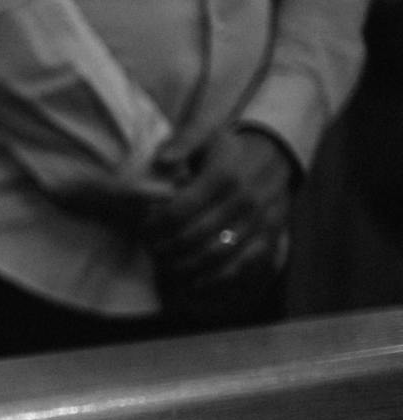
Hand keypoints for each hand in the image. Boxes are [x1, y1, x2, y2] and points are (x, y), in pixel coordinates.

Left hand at [142, 126, 294, 322]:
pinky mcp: (270, 237)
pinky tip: (193, 284)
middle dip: (165, 249)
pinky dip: (215, 280)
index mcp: (224, 175)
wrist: (276, 155)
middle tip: (150, 252)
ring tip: (165, 269)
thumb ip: (183, 142)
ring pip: (216, 255)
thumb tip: (162, 161)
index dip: (155, 226)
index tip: (142, 231)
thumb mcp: (207, 135)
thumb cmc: (229, 148)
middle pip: (194, 236)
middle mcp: (244, 200)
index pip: (179, 210)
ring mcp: (259, 221)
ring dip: (185, 267)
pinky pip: (242, 266)